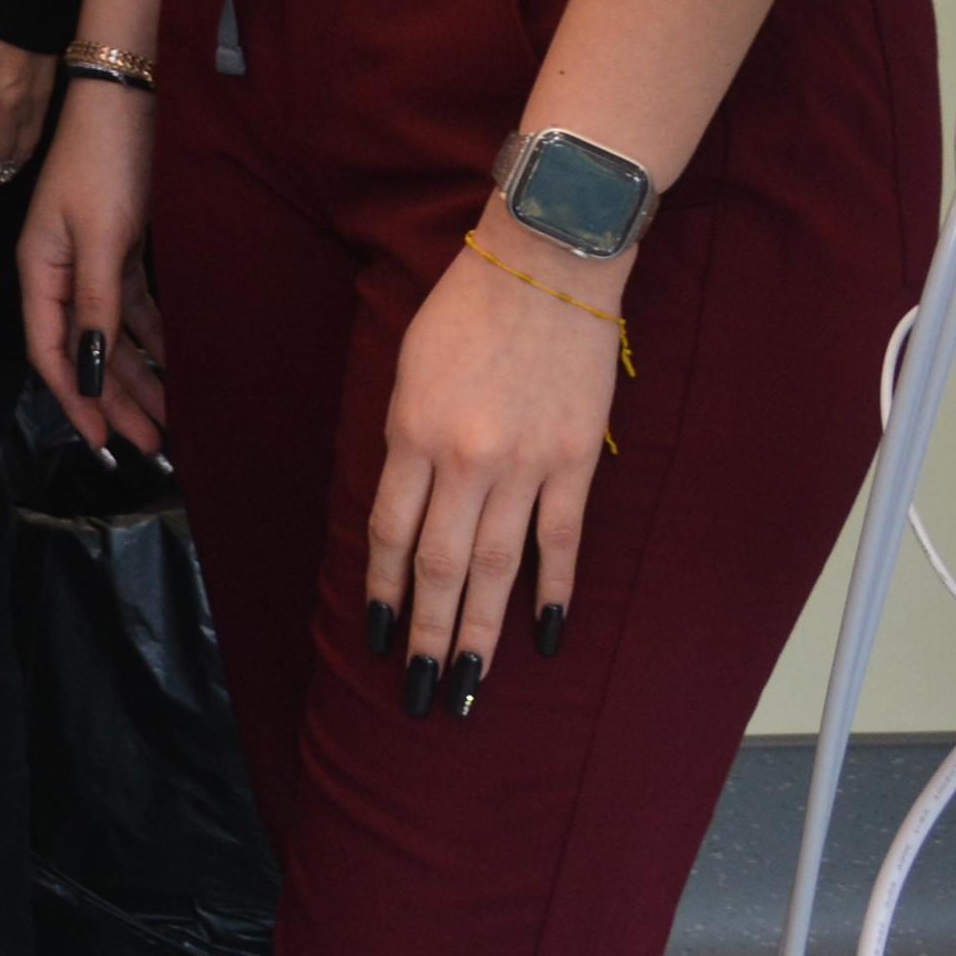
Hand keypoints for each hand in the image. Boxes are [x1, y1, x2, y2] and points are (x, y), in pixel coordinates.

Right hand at [17, 88, 170, 452]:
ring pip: (111, 334)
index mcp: (40, 271)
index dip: (75, 399)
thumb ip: (95, 308)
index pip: (52, 352)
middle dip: (116, 399)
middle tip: (151, 446)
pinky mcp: (118, 249)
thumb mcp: (101, 239)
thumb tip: (87, 373)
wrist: (125, 98)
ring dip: (137, 375)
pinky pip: (132, 308)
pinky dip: (151, 338)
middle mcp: (59, 273)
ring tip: (168, 420)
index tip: (104, 441)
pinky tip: (172, 364)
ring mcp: (89, 261)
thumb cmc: (104, 162)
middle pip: (86, 351)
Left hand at [366, 235, 621, 713]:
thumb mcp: (410, 367)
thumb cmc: (467, 306)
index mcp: (411, 431)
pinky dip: (552, 593)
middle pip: (441, 567)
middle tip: (419, 694)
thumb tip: (406, 512)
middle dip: (427, 636)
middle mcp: (464, 458)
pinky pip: (561, 542)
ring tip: (470, 686)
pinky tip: (543, 639)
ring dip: (482, 634)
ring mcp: (526, 464)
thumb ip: (406, 442)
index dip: (381, 590)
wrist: (547, 261)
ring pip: (498, 568)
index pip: (388, 532)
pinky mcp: (577, 461)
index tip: (377, 637)